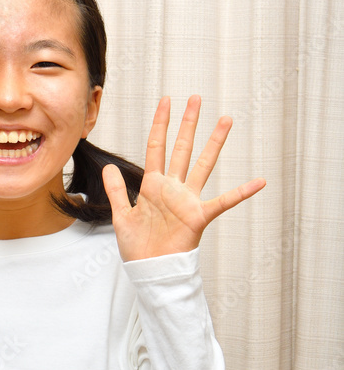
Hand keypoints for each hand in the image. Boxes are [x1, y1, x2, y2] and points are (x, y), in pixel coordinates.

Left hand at [102, 95, 265, 260]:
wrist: (149, 271)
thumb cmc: (137, 247)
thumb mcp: (121, 215)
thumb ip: (115, 190)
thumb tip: (109, 167)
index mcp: (153, 186)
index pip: (157, 147)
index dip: (160, 123)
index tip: (166, 101)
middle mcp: (173, 188)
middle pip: (182, 148)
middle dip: (188, 123)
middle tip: (196, 98)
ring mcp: (187, 200)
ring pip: (203, 165)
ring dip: (214, 142)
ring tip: (225, 119)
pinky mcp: (198, 217)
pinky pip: (224, 202)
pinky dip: (242, 192)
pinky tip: (259, 181)